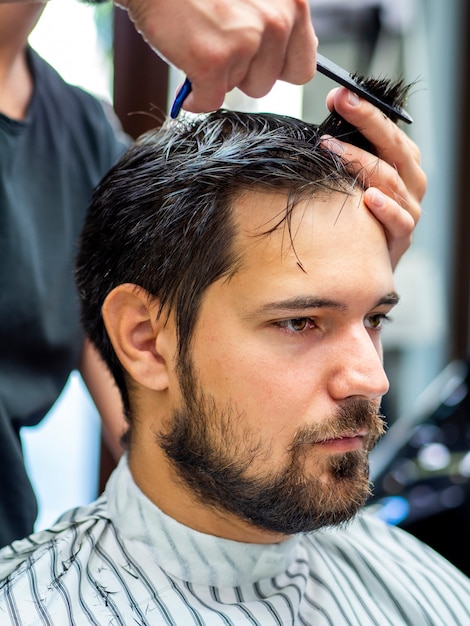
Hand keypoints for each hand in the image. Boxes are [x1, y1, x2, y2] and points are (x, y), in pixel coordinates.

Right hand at [115, 0, 316, 112]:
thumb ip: (276, 24)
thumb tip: (284, 66)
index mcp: (293, 3)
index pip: (302, 67)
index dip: (276, 70)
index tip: (257, 63)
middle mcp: (277, 20)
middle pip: (268, 83)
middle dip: (243, 73)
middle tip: (220, 44)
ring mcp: (246, 41)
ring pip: (240, 90)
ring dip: (220, 77)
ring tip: (203, 43)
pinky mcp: (214, 60)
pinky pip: (211, 101)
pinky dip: (196, 96)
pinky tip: (188, 70)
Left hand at [322, 87, 425, 268]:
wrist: (368, 261)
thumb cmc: (358, 214)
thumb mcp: (354, 179)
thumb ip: (346, 154)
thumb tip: (320, 122)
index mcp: (402, 161)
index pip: (388, 128)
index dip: (365, 110)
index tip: (340, 94)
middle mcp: (411, 180)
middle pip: (393, 146)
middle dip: (366, 121)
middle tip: (340, 103)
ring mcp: (409, 207)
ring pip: (391, 180)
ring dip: (361, 162)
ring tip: (333, 148)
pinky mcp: (403, 236)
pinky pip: (398, 219)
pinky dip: (385, 208)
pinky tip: (369, 198)